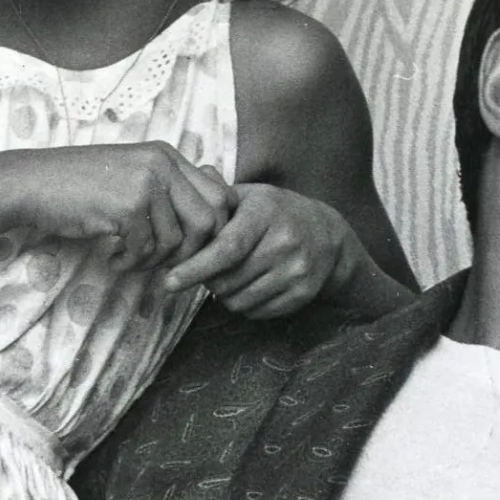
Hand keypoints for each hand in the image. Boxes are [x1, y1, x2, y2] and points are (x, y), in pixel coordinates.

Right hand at [13, 144, 232, 269]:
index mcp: (168, 156)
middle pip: (210, 220)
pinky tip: (112, 258)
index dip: (215, 232)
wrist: (32, 184)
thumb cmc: (80, 188)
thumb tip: (212, 223)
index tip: (190, 251)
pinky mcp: (127, 205)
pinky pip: (147, 250)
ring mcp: (146, 182)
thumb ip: (169, 192)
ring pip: (177, 241)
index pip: (222, 196)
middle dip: (192, 253)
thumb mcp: (132, 178)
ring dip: (154, 261)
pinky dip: (130, 263)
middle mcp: (162, 163)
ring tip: (128, 259)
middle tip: (165, 264)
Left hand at [162, 184, 359, 318]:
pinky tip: (251, 285)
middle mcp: (285, 242)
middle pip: (228, 280)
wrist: (328, 237)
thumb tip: (186, 187)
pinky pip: (256, 312)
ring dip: (225, 294)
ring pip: (238, 301)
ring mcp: (296, 271)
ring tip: (231, 275)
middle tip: (208, 269)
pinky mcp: (302, 294)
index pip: (227, 248)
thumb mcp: (251, 196)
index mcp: (266, 213)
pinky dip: (245, 304)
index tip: (170, 281)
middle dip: (208, 280)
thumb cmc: (276, 213)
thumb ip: (217, 196)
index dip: (196, 267)